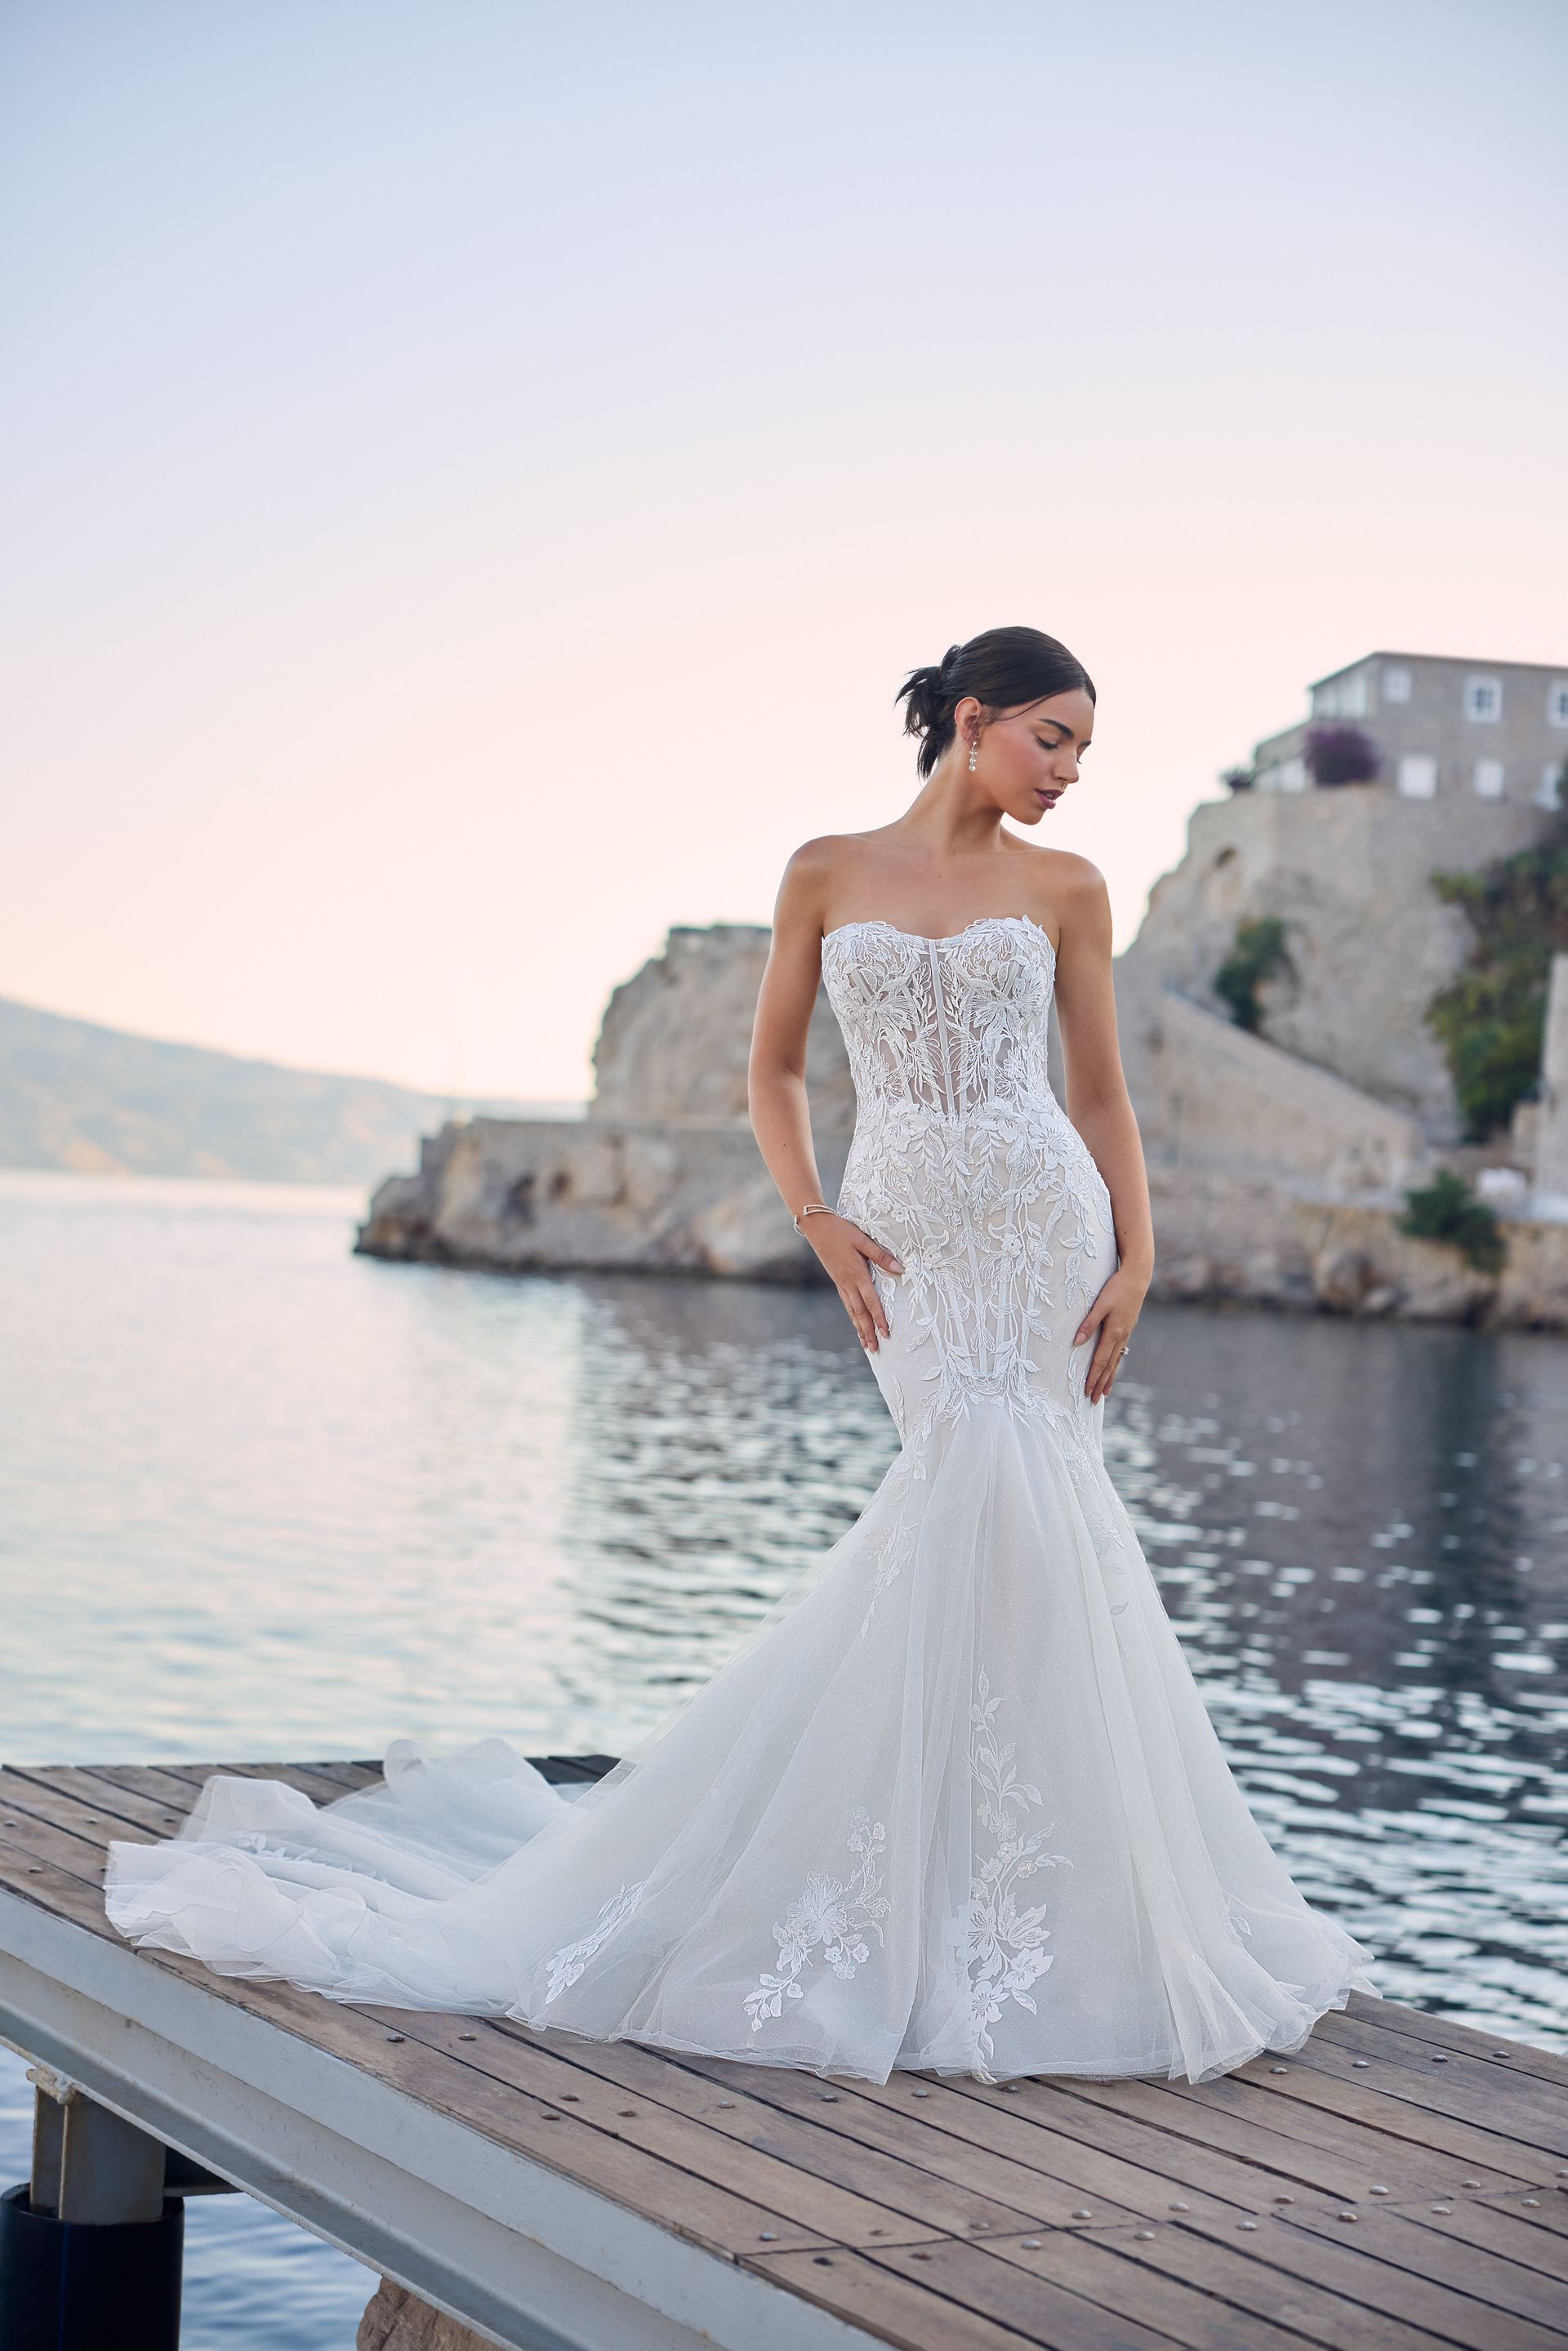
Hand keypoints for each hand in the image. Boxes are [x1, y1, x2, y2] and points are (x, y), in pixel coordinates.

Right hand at [804, 1213, 903, 1352]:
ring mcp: (840, 1283)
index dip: (879, 1319)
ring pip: (852, 1311)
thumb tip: (900, 1269)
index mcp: (856, 1274)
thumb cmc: (841, 1230)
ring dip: (859, 1329)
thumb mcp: (863, 1239)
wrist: (816, 1226)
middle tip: (875, 1350)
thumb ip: (881, 1255)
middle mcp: (847, 1283)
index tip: (887, 1334)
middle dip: (868, 1332)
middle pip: (860, 1313)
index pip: (871, 1302)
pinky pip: (846, 1303)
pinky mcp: (837, 1281)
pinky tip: (856, 1323)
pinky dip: (852, 1316)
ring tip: (866, 1344)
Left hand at [1074, 1266, 1146, 1404]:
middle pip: (1109, 1366)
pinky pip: (1120, 1352)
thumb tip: (1076, 1342)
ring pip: (1116, 1360)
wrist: (1138, 1276)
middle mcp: (1121, 1336)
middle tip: (1094, 1401)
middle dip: (1101, 1384)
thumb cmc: (1116, 1288)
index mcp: (1113, 1332)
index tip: (1086, 1392)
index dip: (1093, 1378)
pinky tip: (1114, 1368)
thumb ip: (1088, 1323)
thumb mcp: (1100, 1303)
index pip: (1100, 1361)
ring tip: (1105, 1392)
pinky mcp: (1127, 1327)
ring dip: (1109, 1377)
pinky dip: (1116, 1364)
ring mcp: (1126, 1332)